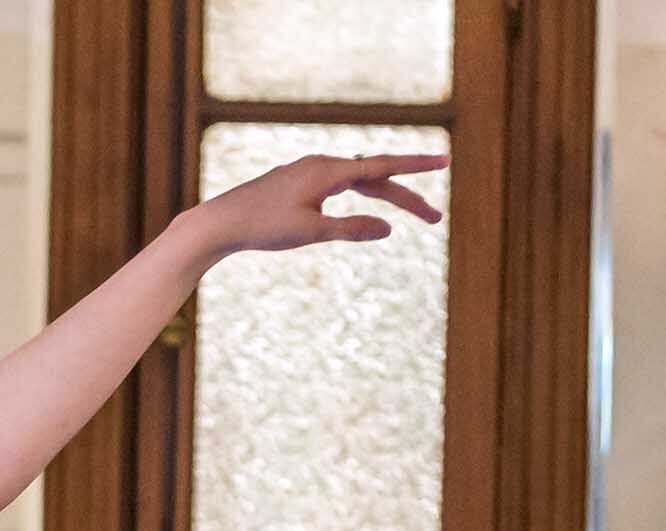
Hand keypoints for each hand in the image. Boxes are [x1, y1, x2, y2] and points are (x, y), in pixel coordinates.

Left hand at [189, 149, 447, 258]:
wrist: (220, 222)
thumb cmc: (262, 227)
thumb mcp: (311, 233)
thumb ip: (350, 229)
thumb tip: (388, 228)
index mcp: (328, 171)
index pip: (383, 166)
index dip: (416, 167)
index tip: (444, 162)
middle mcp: (322, 165)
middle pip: (376, 177)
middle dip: (407, 197)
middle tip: (435, 218)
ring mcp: (310, 172)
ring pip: (360, 180)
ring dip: (387, 195)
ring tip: (413, 211)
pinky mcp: (300, 182)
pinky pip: (342, 183)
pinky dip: (363, 193)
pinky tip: (368, 199)